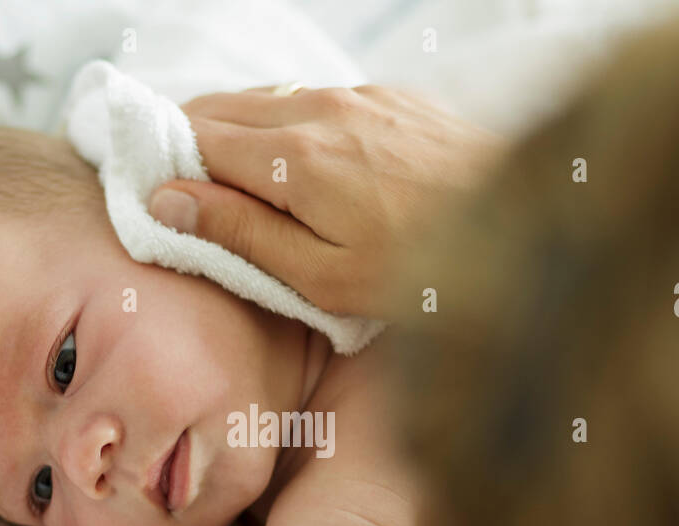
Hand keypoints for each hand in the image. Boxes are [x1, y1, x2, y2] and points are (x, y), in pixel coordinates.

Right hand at [150, 85, 500, 316]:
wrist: (530, 232)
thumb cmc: (423, 274)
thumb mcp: (321, 276)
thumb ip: (241, 233)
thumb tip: (166, 198)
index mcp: (292, 158)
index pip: (193, 137)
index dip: (161, 162)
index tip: (148, 193)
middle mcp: (320, 110)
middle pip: (222, 108)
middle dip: (189, 144)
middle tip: (180, 193)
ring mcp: (360, 97)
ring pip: (268, 100)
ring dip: (238, 133)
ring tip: (234, 186)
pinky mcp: (393, 99)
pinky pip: (316, 101)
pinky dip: (288, 126)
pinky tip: (298, 167)